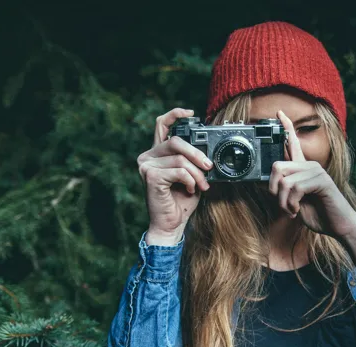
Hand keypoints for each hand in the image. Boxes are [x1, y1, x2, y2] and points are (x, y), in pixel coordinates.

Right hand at [137, 108, 212, 243]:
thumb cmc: (181, 201)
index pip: (162, 125)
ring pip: (180, 158)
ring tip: (202, 185)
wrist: (172, 224)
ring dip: (197, 173)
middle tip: (209, 167)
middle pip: (176, 141)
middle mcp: (148, 156)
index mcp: (157, 153)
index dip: (175, 114)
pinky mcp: (150, 176)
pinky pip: (179, 171)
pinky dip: (190, 180)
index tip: (191, 113)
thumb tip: (208, 152)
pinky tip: (189, 189)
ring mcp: (146, 165)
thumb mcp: (192, 175)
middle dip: (197, 154)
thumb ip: (193, 160)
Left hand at [268, 110, 355, 239]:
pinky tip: (298, 210)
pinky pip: (295, 189)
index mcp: (303, 169)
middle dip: (273, 191)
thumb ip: (284, 191)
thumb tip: (268, 185)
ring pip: (284, 182)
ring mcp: (316, 171)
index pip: (293, 143)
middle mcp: (309, 166)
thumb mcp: (295, 202)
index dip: (286, 127)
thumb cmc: (319, 214)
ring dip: (283, 202)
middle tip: (284, 206)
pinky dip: (291, 204)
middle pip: (276, 167)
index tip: (279, 113)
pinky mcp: (321, 180)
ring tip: (293, 211)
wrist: (339, 226)